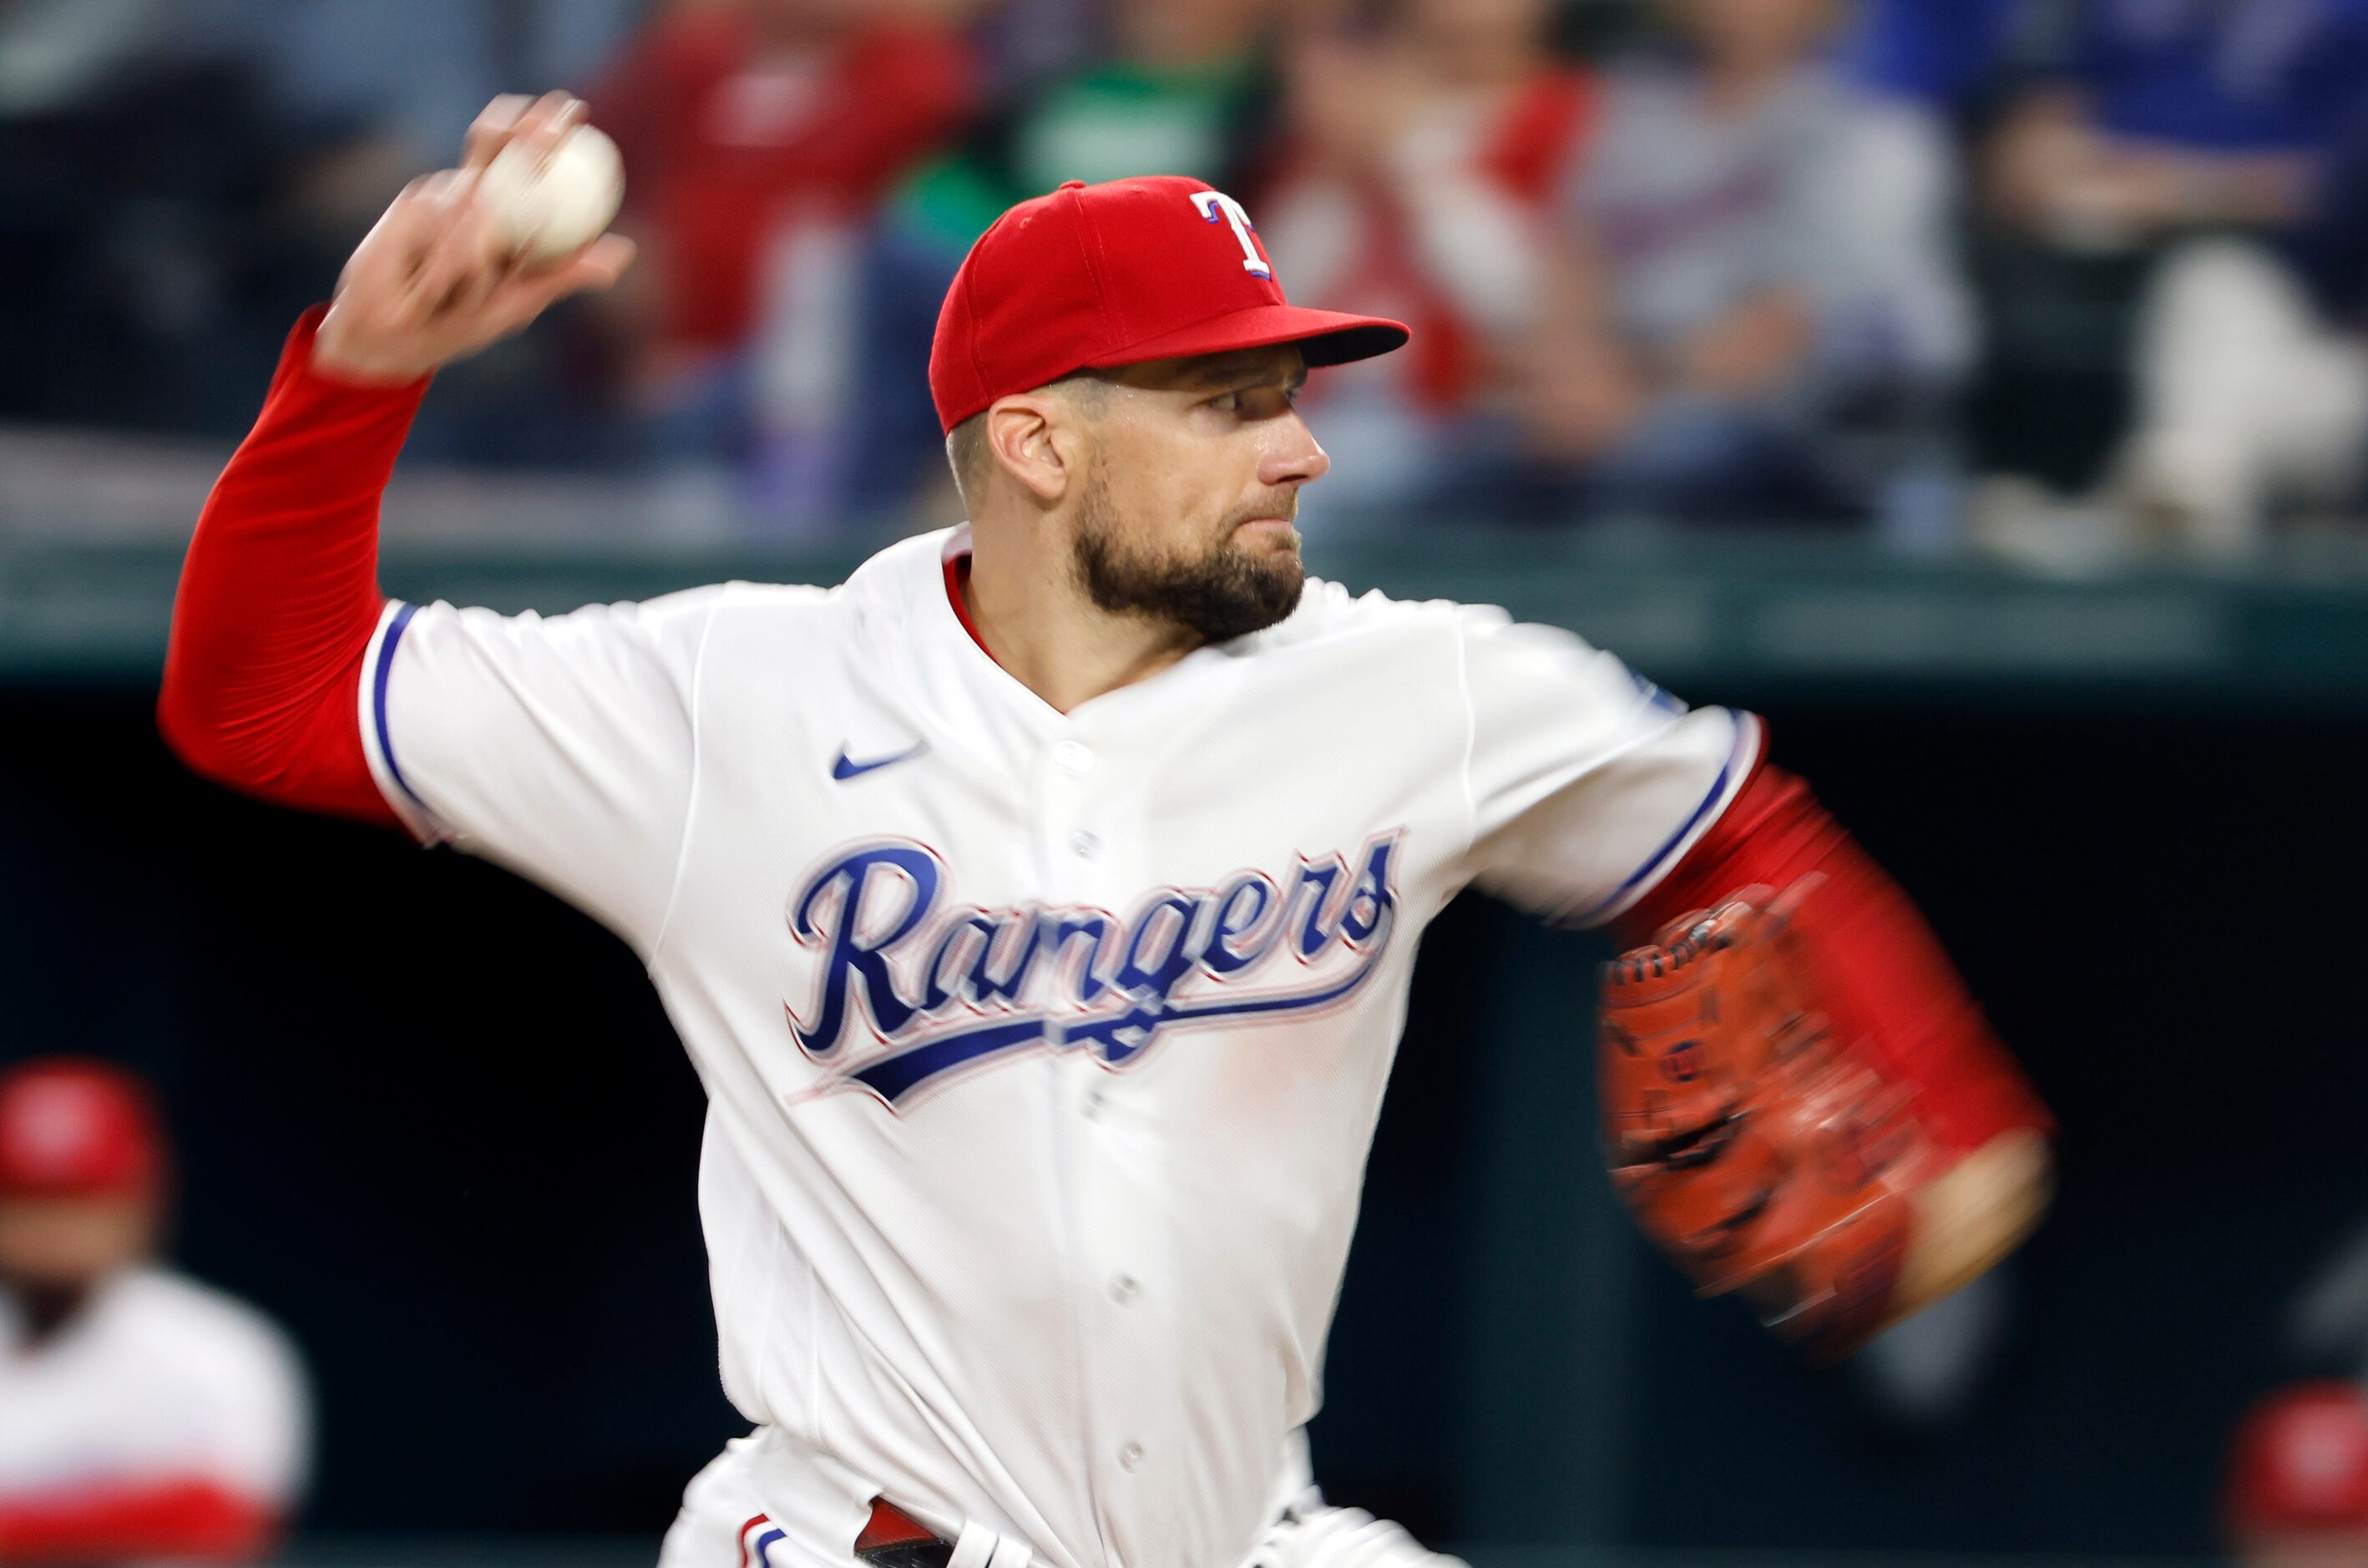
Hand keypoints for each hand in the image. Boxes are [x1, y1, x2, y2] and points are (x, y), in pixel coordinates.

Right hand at [311, 92, 636, 384]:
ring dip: (483, 253)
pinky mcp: (410, 207)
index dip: (546, 125)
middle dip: (528, 127)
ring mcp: (437, 194)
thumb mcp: (522, 298)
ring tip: (474, 279)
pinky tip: (444, 280)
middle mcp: (468, 192)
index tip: (578, 109)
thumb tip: (624, 252)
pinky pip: (449, 224)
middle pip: (497, 142)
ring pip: (479, 200)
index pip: (524, 154)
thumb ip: (565, 272)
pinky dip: (456, 261)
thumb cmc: (463, 320)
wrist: (400, 337)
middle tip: (559, 123)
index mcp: (498, 206)